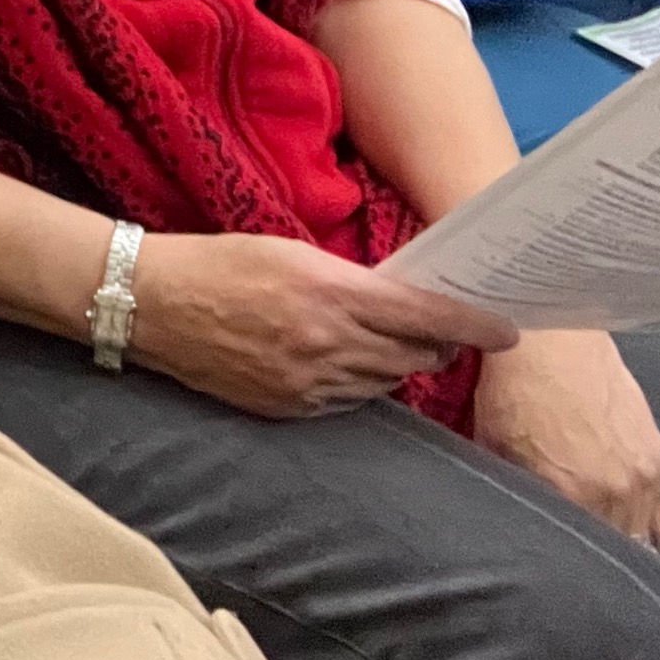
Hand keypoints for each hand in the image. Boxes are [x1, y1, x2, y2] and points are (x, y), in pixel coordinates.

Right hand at [130, 232, 515, 416]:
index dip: (476, 326)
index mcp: (333, 294)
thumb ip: (352, 281)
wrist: (152, 303)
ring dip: (395, 364)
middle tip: (439, 333)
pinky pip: (348, 402)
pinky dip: (357, 383)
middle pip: (417, 356)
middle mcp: (328, 344)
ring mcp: (308, 382)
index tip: (507, 330)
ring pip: (386, 382)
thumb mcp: (291, 252)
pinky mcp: (288, 407)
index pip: (429, 317)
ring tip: (381, 344)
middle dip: (437, 346)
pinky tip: (340, 363)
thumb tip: (402, 303)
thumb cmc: (220, 264)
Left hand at [472, 328, 659, 546]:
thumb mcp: (493, 445)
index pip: (578, 550)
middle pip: (616, 546)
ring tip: (602, 540)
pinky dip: (649, 521)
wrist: (554, 340)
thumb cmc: (516, 388)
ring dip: (626, 540)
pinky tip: (629, 522)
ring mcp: (646, 474)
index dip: (563, 557)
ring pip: (645, 535)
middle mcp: (619, 489)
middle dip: (596, 551)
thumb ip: (512, 490)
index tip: (552, 560)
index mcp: (575, 492)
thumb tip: (509, 518)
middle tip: (575, 552)